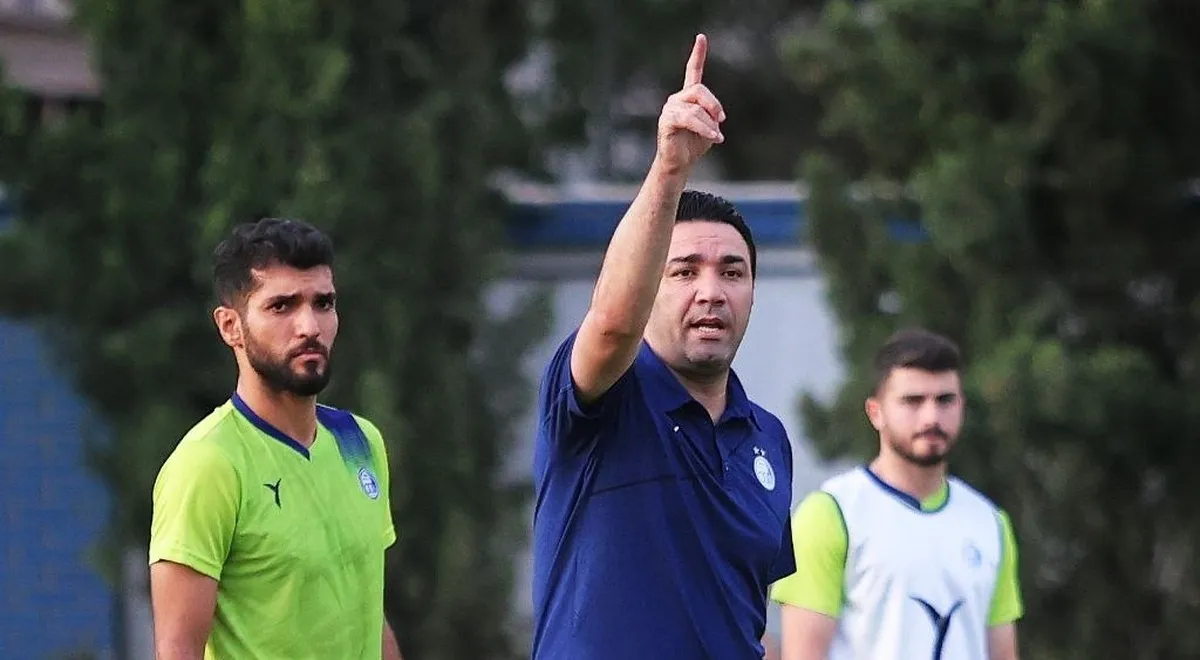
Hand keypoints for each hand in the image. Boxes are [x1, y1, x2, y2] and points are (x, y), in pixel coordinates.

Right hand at [655, 33, 725, 172]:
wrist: (680, 163)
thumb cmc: (694, 144)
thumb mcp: (710, 126)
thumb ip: (712, 114)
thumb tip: (715, 115)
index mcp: (689, 97)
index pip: (693, 71)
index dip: (698, 54)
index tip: (701, 37)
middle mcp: (677, 99)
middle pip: (699, 90)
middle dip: (714, 105)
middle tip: (721, 120)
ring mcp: (670, 108)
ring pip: (696, 108)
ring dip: (710, 124)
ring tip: (716, 137)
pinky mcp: (666, 121)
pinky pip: (689, 119)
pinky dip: (704, 128)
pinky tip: (714, 137)